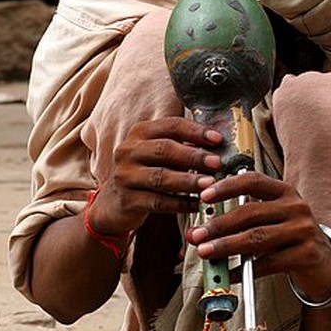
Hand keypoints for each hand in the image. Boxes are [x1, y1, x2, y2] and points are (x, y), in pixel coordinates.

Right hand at [86, 117, 222, 234]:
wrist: (112, 203)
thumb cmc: (145, 173)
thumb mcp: (157, 154)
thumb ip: (182, 146)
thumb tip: (218, 145)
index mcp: (140, 133)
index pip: (171, 126)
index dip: (196, 131)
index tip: (218, 139)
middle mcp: (128, 151)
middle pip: (164, 149)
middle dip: (193, 156)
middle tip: (217, 163)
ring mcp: (125, 176)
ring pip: (160, 177)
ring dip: (188, 181)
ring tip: (210, 184)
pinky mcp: (127, 200)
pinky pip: (157, 202)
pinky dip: (180, 204)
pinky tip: (197, 205)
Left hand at [184, 172, 330, 301]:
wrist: (327, 259)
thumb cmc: (288, 237)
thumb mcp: (271, 219)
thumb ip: (241, 220)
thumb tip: (199, 231)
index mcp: (284, 191)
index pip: (253, 181)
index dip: (227, 186)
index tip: (204, 196)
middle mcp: (296, 206)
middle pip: (251, 213)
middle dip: (219, 225)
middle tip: (196, 235)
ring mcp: (304, 230)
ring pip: (258, 238)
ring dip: (227, 246)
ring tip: (205, 252)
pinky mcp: (307, 254)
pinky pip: (269, 264)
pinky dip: (245, 270)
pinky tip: (230, 275)